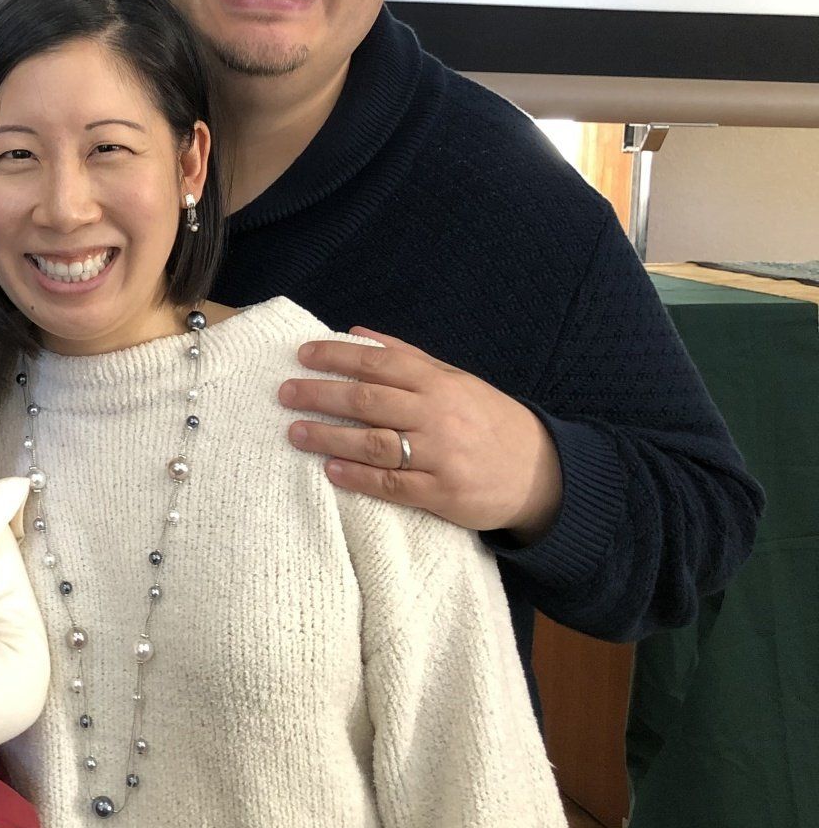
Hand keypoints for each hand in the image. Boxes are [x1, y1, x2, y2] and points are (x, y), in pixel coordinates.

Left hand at [280, 328, 562, 541]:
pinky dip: (358, 477)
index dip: (337, 357)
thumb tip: (355, 333)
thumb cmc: (488, 421)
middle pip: (368, 401)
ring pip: (374, 443)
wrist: (542, 473)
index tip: (302, 355)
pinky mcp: (442, 493)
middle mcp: (437, 415)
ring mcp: (440, 455)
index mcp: (438, 383)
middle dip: (320, 395)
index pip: (379, 363)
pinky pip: (392, 485)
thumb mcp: (455, 379)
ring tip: (295, 432)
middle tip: (285, 393)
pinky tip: (330, 471)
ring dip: (329, 437)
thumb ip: (406, 356)